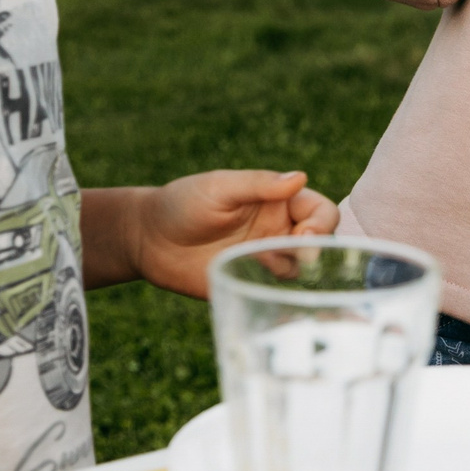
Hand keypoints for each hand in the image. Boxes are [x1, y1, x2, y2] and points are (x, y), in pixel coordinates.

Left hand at [120, 170, 340, 297]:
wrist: (147, 239)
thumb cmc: (182, 204)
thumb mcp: (220, 188)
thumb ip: (259, 185)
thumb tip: (300, 177)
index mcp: (277, 202)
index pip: (320, 211)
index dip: (322, 224)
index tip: (306, 235)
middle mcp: (278, 231)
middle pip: (321, 243)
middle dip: (314, 250)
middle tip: (295, 254)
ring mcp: (265, 260)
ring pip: (301, 270)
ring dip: (289, 268)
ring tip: (258, 261)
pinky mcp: (249, 284)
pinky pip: (276, 293)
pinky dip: (276, 291)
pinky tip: (255, 283)